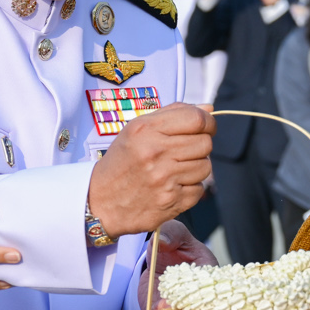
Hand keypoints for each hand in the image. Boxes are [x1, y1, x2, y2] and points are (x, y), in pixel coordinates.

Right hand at [87, 104, 213, 237]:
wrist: (100, 201)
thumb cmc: (122, 162)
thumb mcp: (137, 130)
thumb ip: (173, 114)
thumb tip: (208, 109)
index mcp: (146, 130)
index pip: (196, 119)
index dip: (208, 122)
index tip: (207, 127)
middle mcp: (155, 153)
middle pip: (205, 143)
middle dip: (200, 145)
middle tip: (185, 151)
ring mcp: (164, 179)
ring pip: (205, 166)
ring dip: (196, 167)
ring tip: (176, 169)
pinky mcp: (171, 201)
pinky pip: (199, 189)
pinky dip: (190, 187)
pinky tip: (172, 186)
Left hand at [136, 219, 216, 309]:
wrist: (160, 254)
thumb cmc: (174, 241)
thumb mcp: (174, 232)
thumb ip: (171, 233)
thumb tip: (162, 242)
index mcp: (206, 273)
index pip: (204, 286)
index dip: (193, 292)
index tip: (181, 293)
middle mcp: (196, 293)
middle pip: (191, 307)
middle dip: (176, 309)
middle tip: (161, 308)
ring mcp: (178, 304)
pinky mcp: (162, 308)